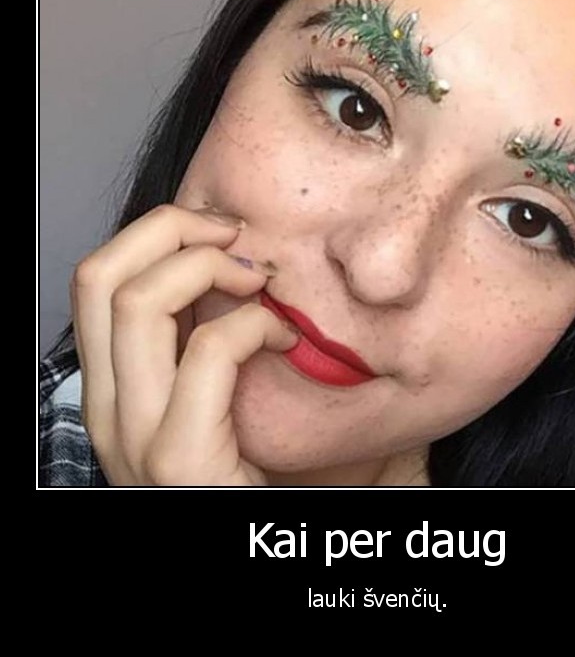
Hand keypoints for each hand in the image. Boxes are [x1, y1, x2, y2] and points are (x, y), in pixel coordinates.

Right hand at [70, 204, 297, 485]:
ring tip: (257, 283)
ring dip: (209, 268)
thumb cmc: (245, 466)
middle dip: (173, 229)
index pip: (95, 279)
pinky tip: (285, 340)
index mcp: (111, 387)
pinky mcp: (180, 460)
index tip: (218, 232)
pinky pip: (209, 353)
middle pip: (99, 274)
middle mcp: (106, 408)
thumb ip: (197, 341)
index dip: (154, 233)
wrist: (247, 540)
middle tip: (236, 238)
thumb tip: (231, 264)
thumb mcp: (206, 394)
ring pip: (138, 302)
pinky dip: (253, 326)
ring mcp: (134, 437)